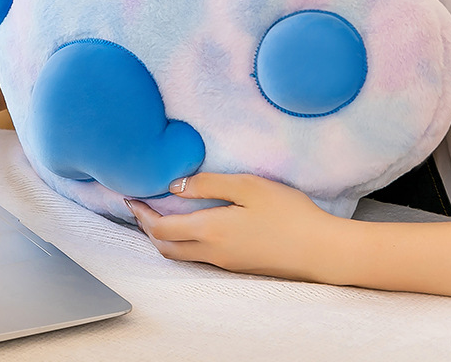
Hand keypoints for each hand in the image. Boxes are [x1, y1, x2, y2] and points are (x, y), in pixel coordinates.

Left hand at [126, 173, 348, 282]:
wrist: (319, 249)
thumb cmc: (287, 213)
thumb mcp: (249, 187)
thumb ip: (210, 184)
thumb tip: (175, 186)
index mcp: (211, 231)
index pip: (162, 229)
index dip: (142, 214)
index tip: (132, 197)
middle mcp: (212, 252)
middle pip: (165, 247)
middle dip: (147, 228)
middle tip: (141, 207)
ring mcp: (225, 262)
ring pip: (181, 255)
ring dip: (164, 237)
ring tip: (161, 215)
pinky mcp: (238, 265)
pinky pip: (198, 257)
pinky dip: (184, 242)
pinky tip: (193, 227)